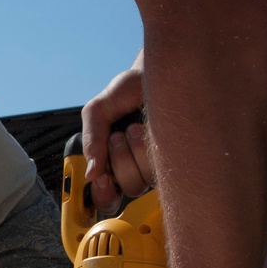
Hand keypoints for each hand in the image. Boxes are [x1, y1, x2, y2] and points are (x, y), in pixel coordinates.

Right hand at [81, 66, 154, 213]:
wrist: (158, 71)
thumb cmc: (129, 90)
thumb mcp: (99, 110)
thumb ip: (91, 139)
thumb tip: (90, 173)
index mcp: (114, 162)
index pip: (108, 197)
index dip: (103, 195)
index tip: (101, 180)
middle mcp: (137, 168)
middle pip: (127, 191)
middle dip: (118, 162)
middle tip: (116, 137)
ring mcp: (157, 164)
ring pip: (144, 181)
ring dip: (133, 152)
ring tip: (132, 128)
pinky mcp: (176, 157)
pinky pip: (161, 168)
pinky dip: (148, 147)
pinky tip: (147, 129)